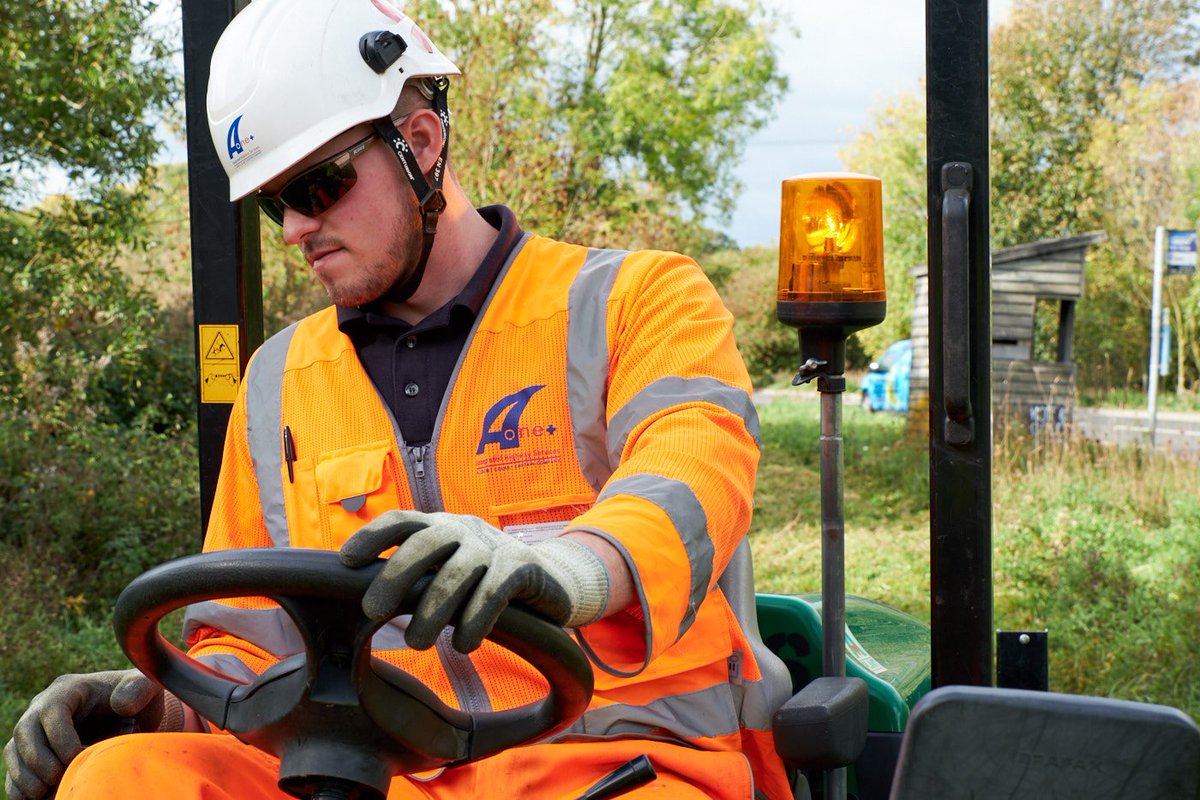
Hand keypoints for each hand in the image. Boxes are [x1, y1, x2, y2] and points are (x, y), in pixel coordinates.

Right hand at [3, 669, 181, 799]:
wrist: (133, 715)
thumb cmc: (140, 699)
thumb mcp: (148, 688)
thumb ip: (139, 689)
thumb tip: (121, 704)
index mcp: (69, 689)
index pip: (51, 712)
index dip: (59, 737)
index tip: (77, 757)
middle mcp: (45, 706)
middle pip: (25, 731)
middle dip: (38, 759)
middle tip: (57, 779)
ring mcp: (36, 729)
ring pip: (14, 751)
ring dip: (24, 776)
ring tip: (43, 793)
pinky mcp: (31, 750)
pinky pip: (15, 768)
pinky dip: (19, 786)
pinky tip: (37, 798)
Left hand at [340, 510, 609, 652]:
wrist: (552, 584)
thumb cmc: (486, 584)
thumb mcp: (450, 575)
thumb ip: (417, 581)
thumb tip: (365, 602)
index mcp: (441, 527)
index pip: (402, 521)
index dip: (373, 536)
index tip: (345, 560)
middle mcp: (465, 529)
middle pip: (426, 542)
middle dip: (395, 575)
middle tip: (373, 611)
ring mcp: (495, 544)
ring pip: (457, 571)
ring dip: (433, 609)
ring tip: (417, 643)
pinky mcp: (523, 565)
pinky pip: (493, 591)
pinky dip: (475, 619)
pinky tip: (464, 644)